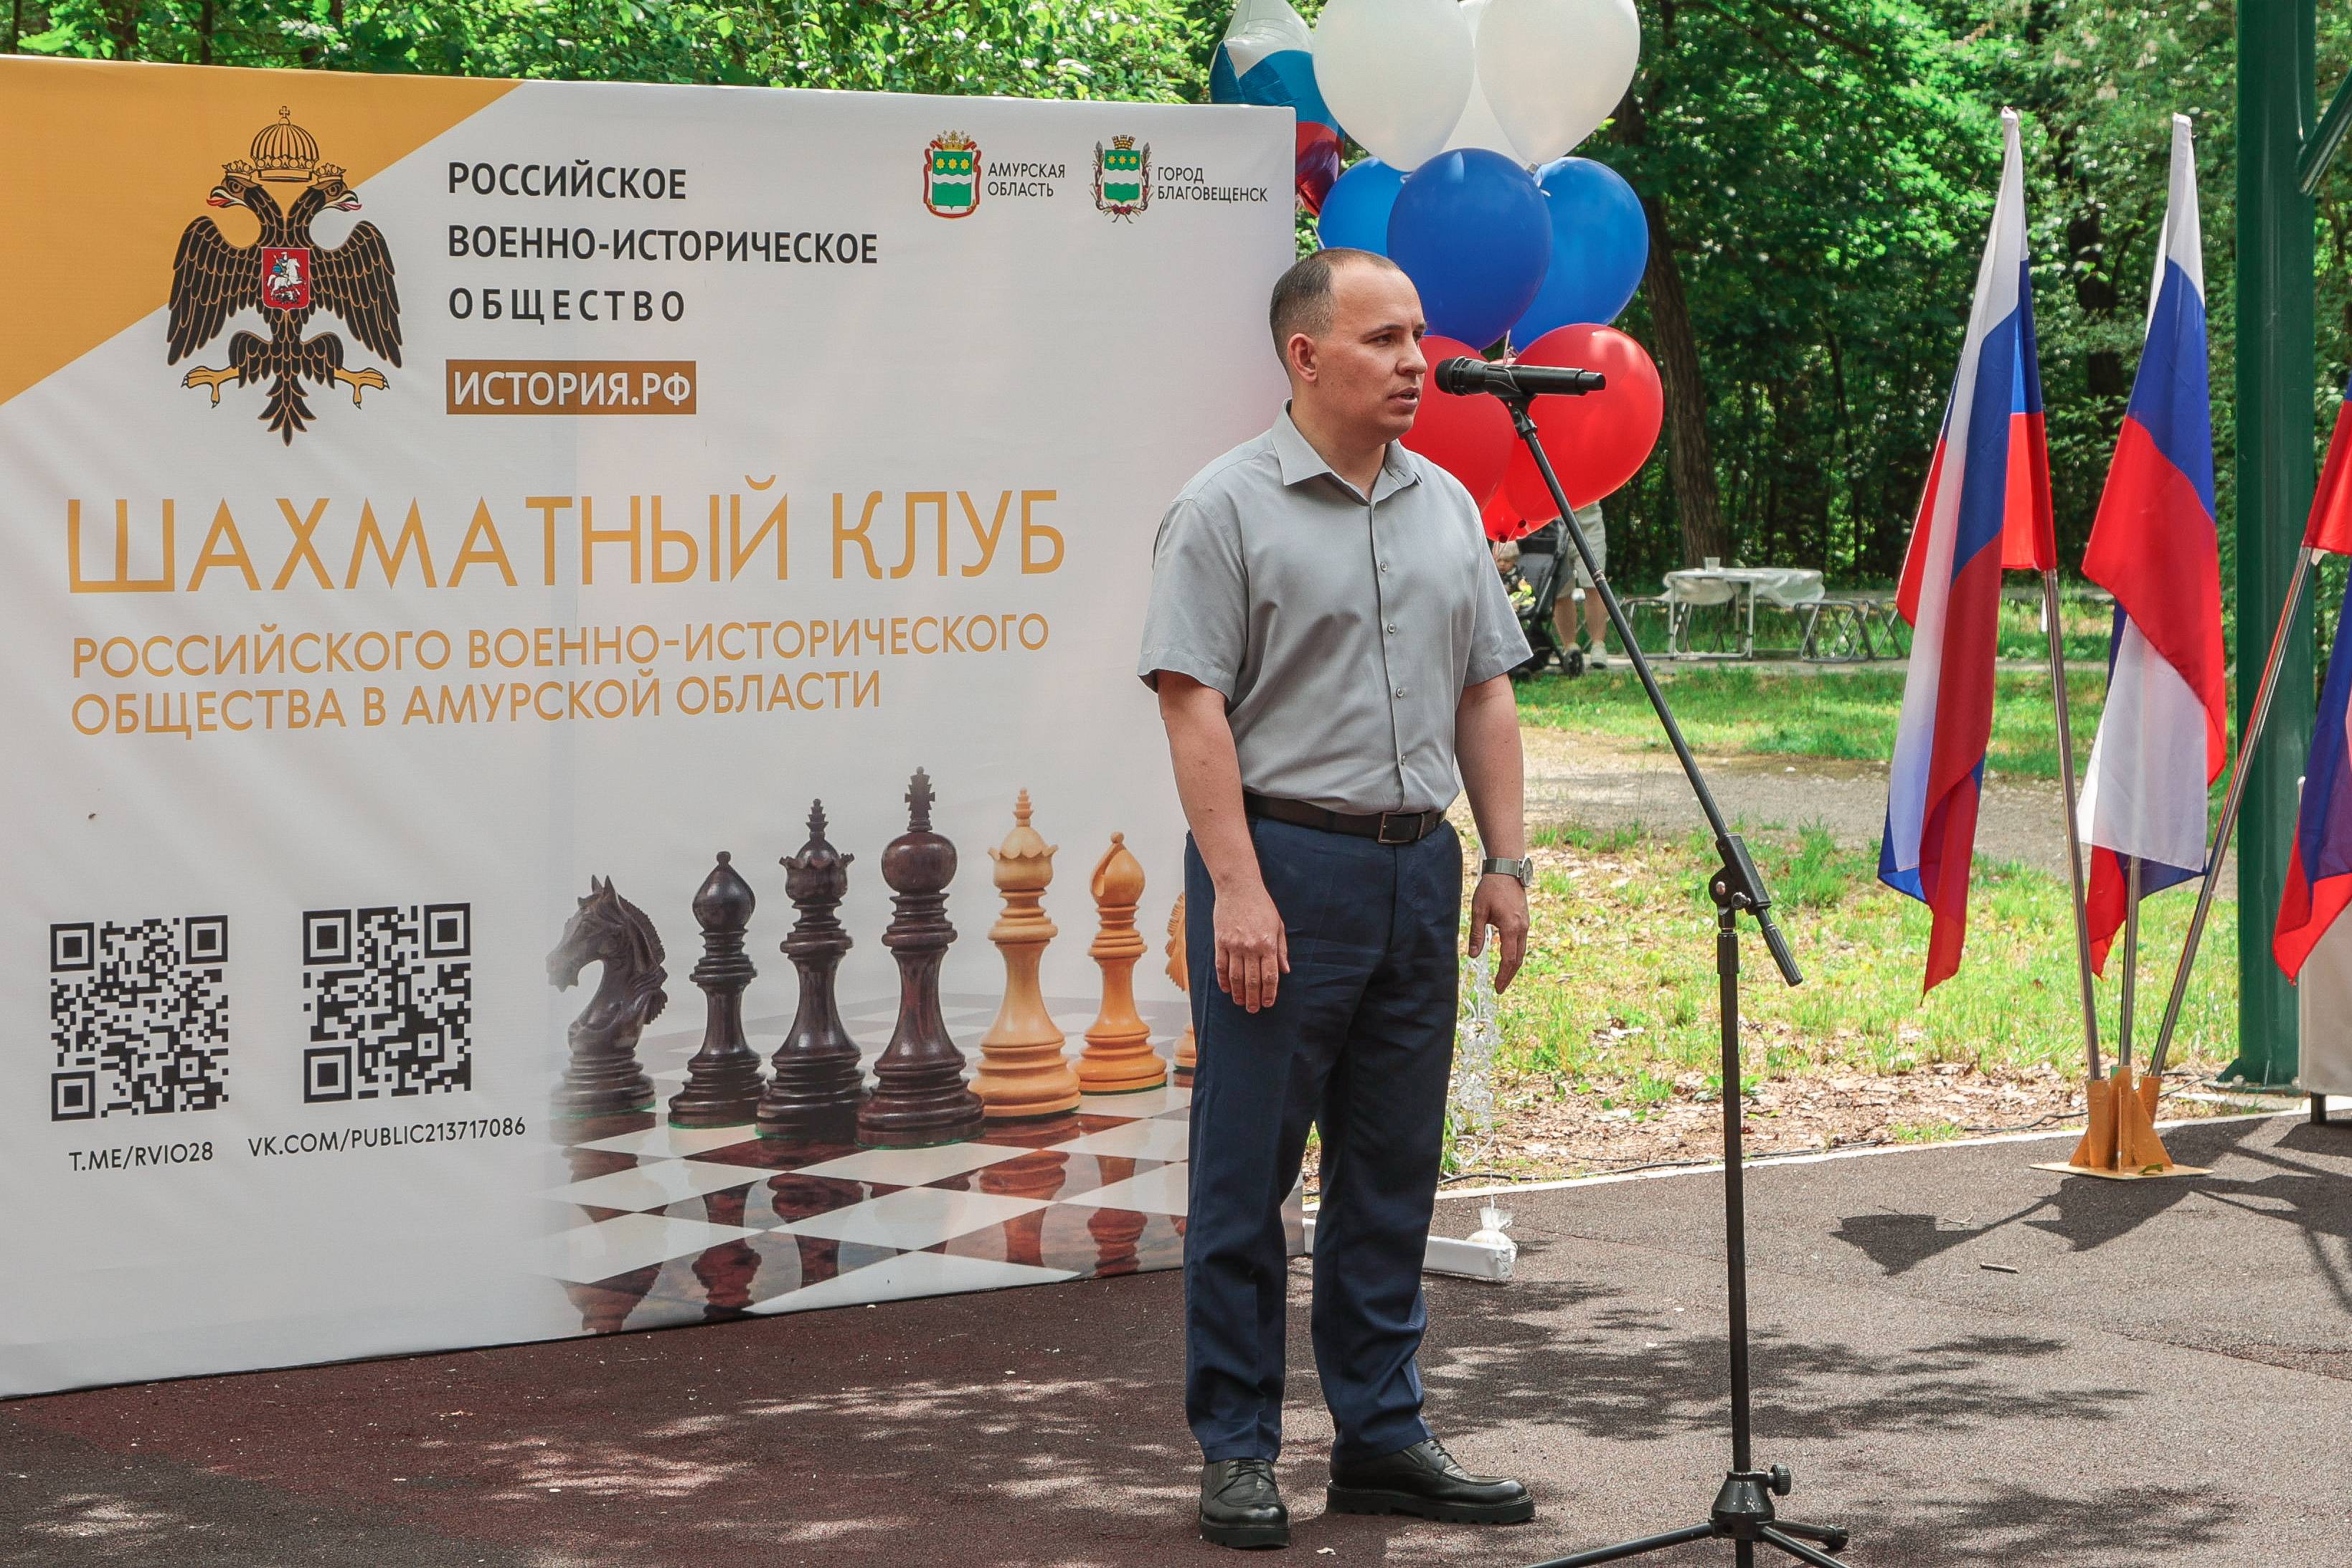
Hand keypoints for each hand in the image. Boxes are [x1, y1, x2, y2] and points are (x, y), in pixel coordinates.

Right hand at [1213, 879, 1289, 1012]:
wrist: (1238, 887)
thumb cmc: (1261, 905)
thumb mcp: (1278, 925)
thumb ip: (1281, 950)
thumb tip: (1285, 971)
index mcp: (1267, 944)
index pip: (1270, 976)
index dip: (1270, 993)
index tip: (1268, 1003)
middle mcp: (1251, 947)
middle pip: (1252, 980)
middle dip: (1253, 998)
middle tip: (1253, 1009)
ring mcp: (1233, 945)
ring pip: (1235, 976)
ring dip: (1238, 993)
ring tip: (1240, 1002)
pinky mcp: (1220, 941)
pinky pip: (1221, 965)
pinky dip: (1223, 979)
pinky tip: (1226, 989)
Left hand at [1468, 872, 1528, 992]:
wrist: (1506, 870)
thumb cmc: (1491, 889)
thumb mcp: (1478, 912)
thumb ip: (1476, 935)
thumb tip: (1472, 955)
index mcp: (1511, 928)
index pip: (1509, 959)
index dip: (1503, 976)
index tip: (1498, 988)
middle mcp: (1522, 928)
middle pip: (1518, 959)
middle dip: (1509, 975)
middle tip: (1500, 988)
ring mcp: (1526, 924)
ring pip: (1522, 951)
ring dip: (1512, 965)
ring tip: (1503, 977)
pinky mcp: (1524, 920)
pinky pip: (1522, 942)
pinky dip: (1515, 954)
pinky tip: (1506, 957)